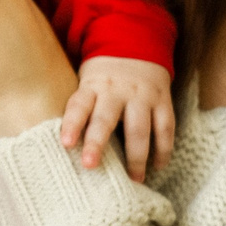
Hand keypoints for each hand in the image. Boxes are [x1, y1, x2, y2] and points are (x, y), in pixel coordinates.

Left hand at [62, 56, 175, 181]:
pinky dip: (163, 149)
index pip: (79, 105)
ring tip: (134, 180)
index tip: (66, 144)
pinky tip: (158, 167)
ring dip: (137, 156)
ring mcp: (142, 95)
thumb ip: (78, 109)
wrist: (136, 46)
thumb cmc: (102, 77)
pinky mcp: (163, 100)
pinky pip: (165, 127)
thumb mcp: (86, 83)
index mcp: (92, 86)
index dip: (72, 124)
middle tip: (90, 166)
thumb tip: (60, 147)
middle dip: (97, 143)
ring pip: (139, 128)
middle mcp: (116, 90)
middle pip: (106, 118)